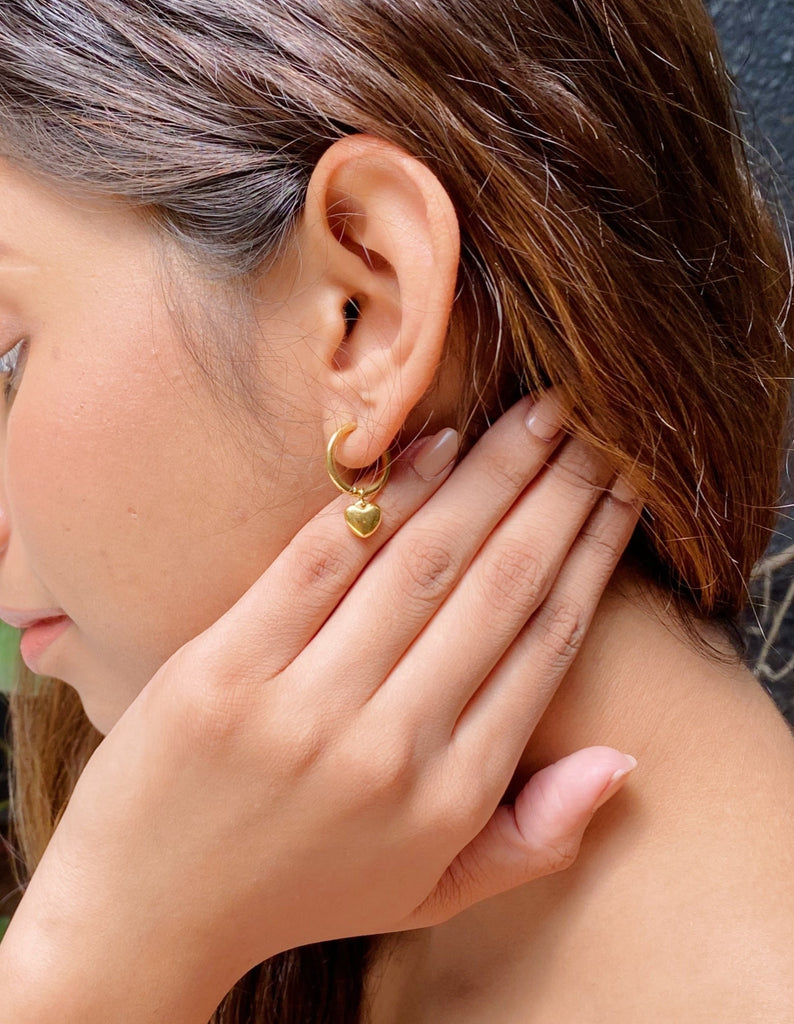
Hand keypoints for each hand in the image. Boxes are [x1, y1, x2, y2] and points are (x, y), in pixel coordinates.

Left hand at [0, 395, 639, 1022]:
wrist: (145, 914)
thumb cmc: (299, 891)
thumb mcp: (430, 892)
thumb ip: (532, 837)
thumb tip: (620, 761)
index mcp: (449, 797)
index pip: (544, 645)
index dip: (590, 556)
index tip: (618, 495)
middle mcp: (389, 748)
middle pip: (499, 587)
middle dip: (557, 495)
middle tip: (591, 429)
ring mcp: (303, 707)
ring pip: (423, 561)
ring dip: (491, 476)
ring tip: (536, 417)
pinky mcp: (226, 669)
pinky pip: (323, 559)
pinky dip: (386, 496)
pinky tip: (436, 446)